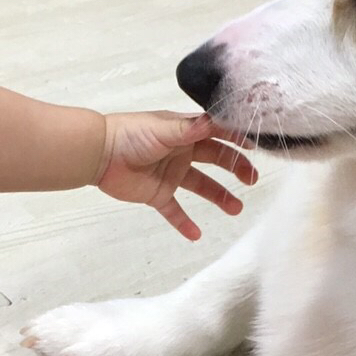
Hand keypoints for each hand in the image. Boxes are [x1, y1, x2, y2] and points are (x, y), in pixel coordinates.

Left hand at [95, 112, 257, 239]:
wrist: (98, 154)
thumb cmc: (130, 135)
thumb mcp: (163, 128)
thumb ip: (191, 128)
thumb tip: (217, 120)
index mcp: (185, 132)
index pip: (217, 134)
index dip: (237, 139)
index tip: (257, 147)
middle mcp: (182, 152)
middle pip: (216, 160)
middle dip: (236, 168)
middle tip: (252, 180)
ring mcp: (171, 174)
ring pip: (201, 186)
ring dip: (219, 197)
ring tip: (236, 209)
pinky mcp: (157, 194)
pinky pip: (174, 211)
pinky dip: (184, 223)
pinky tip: (196, 235)